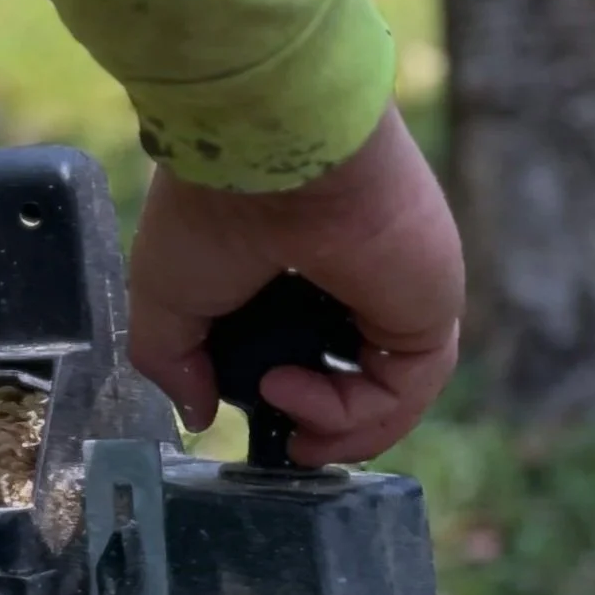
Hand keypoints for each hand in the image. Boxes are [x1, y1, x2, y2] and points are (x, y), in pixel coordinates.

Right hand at [128, 104, 462, 464]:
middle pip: (361, 378)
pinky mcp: (429, 306)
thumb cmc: (208, 205)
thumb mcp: (164, 298)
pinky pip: (406, 389)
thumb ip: (174, 361)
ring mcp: (398, 292)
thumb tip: (198, 417)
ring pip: (391, 394)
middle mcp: (358, 278)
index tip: (254, 409)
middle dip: (325, 424)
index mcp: (303, 265)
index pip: (315, 349)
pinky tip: (292, 389)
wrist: (264, 152)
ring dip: (339, 432)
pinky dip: (353, 415)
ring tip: (292, 433)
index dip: (293, 396)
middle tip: (287, 443)